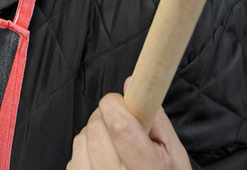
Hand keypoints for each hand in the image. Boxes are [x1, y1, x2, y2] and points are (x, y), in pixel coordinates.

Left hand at [68, 88, 189, 169]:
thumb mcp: (174, 154)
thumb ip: (155, 119)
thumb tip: (131, 84)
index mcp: (147, 169)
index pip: (119, 126)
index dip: (116, 104)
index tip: (123, 102)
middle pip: (96, 127)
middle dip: (107, 117)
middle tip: (124, 127)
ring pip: (81, 139)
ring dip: (95, 135)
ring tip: (114, 148)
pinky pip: (73, 158)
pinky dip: (85, 153)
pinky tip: (103, 162)